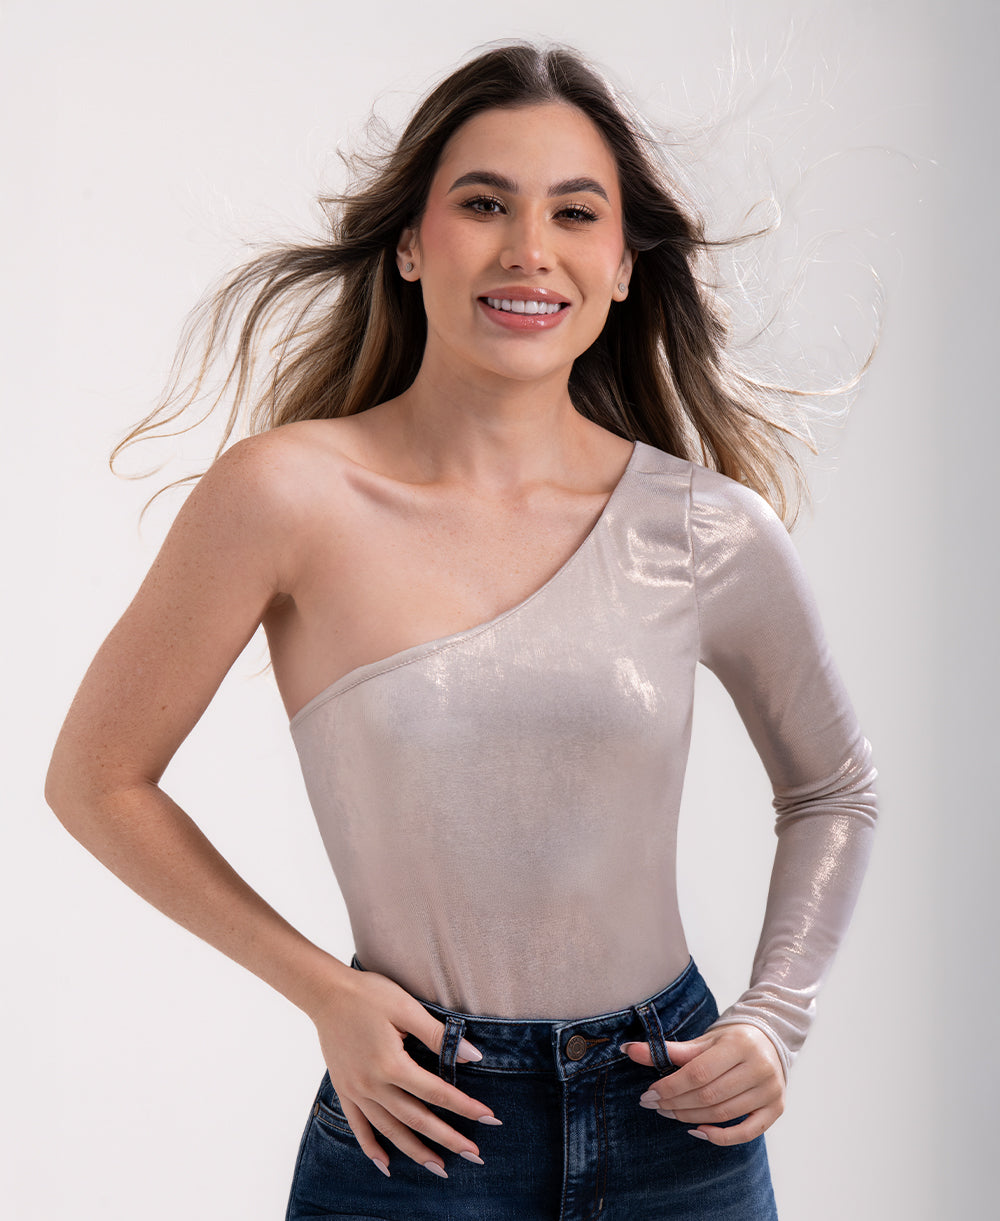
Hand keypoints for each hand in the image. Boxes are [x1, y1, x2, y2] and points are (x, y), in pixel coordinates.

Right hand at [311, 967, 500, 1177]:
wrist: (325, 993)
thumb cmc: (368, 995)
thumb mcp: (406, 1007)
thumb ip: (438, 1035)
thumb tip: (472, 1056)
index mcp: (390, 1064)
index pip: (436, 1092)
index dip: (464, 1106)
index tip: (489, 1117)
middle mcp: (372, 1084)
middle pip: (416, 1119)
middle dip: (447, 1139)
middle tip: (474, 1156)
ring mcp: (355, 1090)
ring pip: (390, 1129)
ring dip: (416, 1151)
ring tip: (439, 1168)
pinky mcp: (344, 1090)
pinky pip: (358, 1126)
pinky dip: (372, 1147)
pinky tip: (387, 1164)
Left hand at [622, 1022, 784, 1144]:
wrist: (770, 1039)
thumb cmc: (730, 1041)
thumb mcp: (702, 1041)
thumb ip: (668, 1050)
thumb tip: (628, 1050)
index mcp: (739, 1044)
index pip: (699, 1072)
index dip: (671, 1087)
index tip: (648, 1094)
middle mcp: (759, 1067)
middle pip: (709, 1095)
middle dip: (676, 1103)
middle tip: (654, 1105)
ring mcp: (770, 1090)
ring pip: (724, 1113)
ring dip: (691, 1118)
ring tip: (669, 1114)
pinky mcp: (776, 1108)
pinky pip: (747, 1132)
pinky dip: (720, 1136)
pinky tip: (698, 1130)